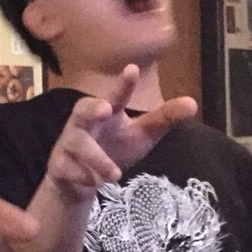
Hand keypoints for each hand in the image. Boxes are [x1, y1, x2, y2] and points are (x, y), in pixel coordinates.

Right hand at [48, 65, 197, 198]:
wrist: (81, 181)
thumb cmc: (114, 148)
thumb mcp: (142, 135)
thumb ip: (163, 119)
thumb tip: (193, 103)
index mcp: (107, 112)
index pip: (116, 95)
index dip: (123, 84)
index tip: (132, 69)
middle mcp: (85, 123)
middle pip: (82, 109)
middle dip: (92, 108)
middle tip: (105, 109)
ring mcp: (69, 143)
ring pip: (77, 144)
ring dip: (96, 158)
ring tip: (115, 173)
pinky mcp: (58, 164)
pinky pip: (66, 168)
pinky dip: (81, 176)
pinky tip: (92, 183)